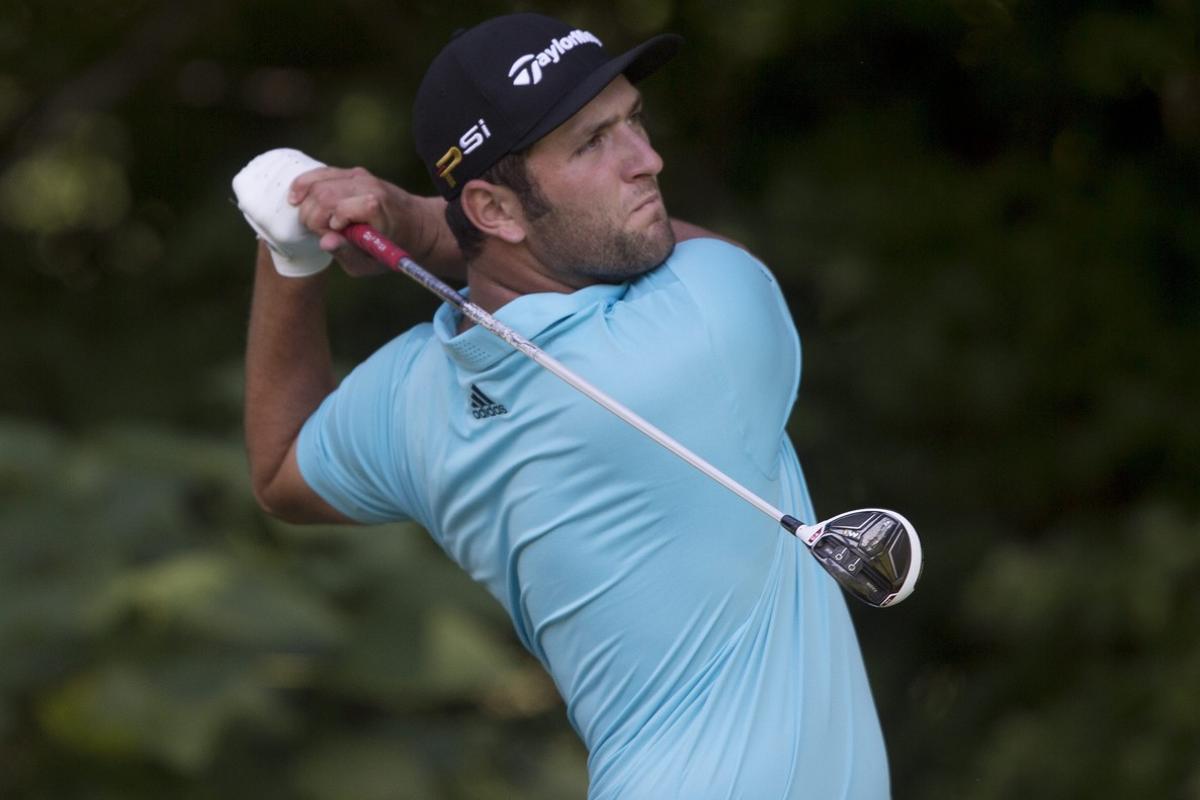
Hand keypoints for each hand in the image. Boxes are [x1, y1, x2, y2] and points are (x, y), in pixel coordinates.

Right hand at [288, 166, 409, 276]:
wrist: (414, 224)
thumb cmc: (391, 248)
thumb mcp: (371, 263)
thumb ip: (347, 253)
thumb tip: (325, 242)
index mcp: (376, 208)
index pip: (338, 209)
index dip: (327, 226)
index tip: (332, 238)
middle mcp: (368, 186)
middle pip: (323, 194)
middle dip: (312, 216)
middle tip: (320, 232)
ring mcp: (359, 176)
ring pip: (318, 182)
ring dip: (307, 203)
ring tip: (314, 221)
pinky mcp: (351, 173)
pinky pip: (320, 173)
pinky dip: (304, 185)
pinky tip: (295, 198)